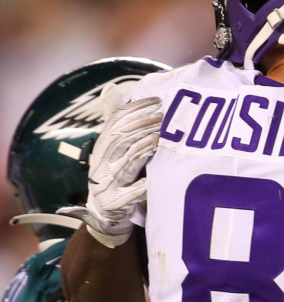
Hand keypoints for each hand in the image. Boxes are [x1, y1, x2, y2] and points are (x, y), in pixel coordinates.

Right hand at [59, 85, 162, 247]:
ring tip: (159, 139)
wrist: (105, 213)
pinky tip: (152, 179)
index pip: (116, 122)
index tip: (157, 101)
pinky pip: (128, 194)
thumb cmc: (116, 175)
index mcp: (103, 147)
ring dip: (142, 150)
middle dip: (142, 126)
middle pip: (120, 140)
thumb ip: (116, 121)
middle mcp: (102, 163)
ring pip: (125, 163)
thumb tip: (112, 88)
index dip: (135, 110)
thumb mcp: (114, 148)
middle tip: (164, 117)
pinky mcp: (114, 203)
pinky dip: (140, 187)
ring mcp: (107, 183)